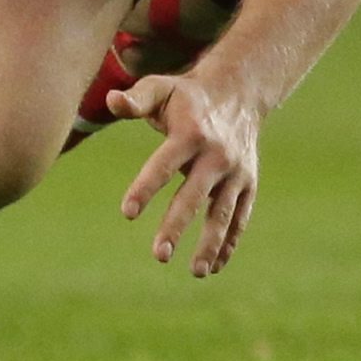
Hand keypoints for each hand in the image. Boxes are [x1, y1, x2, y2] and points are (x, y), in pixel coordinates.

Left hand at [110, 66, 264, 278]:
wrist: (238, 92)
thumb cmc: (187, 95)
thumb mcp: (161, 87)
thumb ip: (136, 98)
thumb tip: (112, 100)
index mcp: (190, 133)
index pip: (164, 164)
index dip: (145, 188)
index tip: (127, 214)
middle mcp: (216, 155)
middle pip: (194, 195)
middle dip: (176, 226)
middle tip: (158, 255)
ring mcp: (235, 172)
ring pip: (223, 213)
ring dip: (211, 244)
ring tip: (195, 272)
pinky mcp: (248, 184)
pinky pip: (240, 218)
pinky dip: (229, 243)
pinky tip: (213, 267)